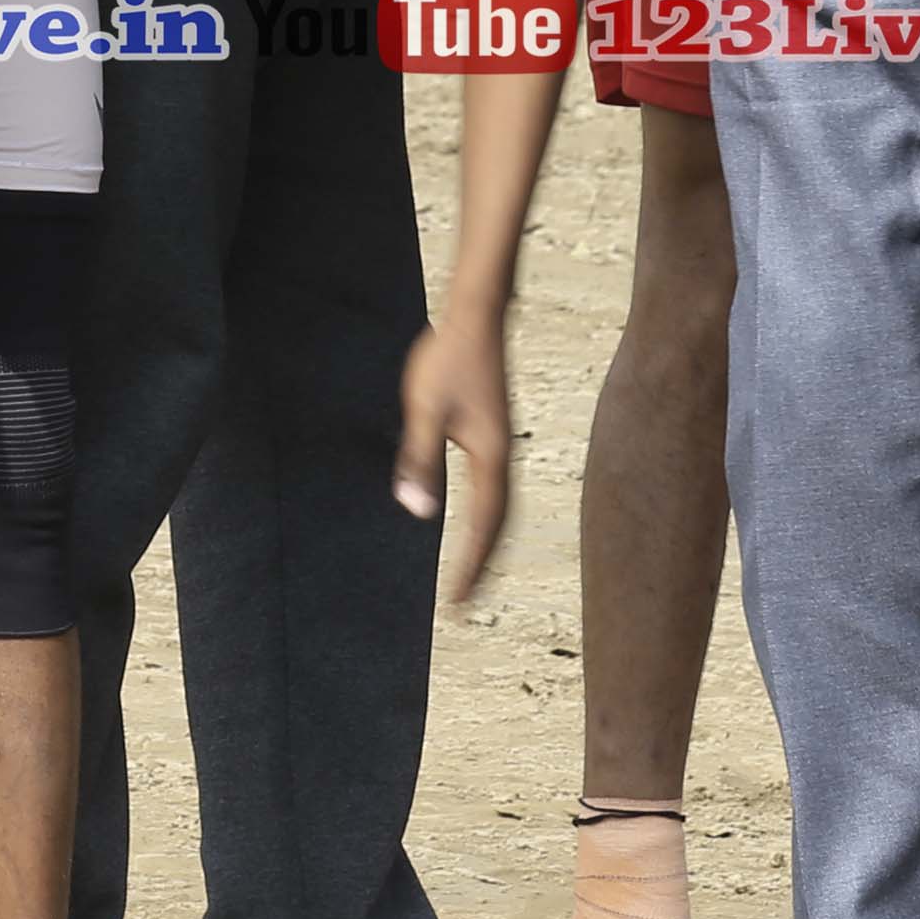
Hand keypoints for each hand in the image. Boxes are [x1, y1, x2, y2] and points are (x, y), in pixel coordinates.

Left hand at [394, 316, 516, 610]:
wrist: (475, 317)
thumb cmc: (446, 360)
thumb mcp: (424, 411)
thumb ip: (420, 459)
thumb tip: (417, 511)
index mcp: (490, 456)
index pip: (483, 525)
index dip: (472, 564)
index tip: (458, 600)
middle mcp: (502, 456)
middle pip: (499, 523)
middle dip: (484, 563)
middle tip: (465, 601)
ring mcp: (501, 445)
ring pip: (500, 506)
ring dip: (487, 541)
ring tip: (472, 571)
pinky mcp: (493, 434)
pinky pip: (493, 488)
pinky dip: (486, 515)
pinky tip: (472, 521)